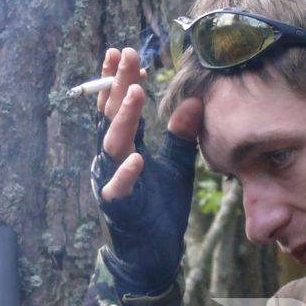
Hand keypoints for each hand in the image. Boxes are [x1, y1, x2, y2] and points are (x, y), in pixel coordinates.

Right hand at [91, 46, 202, 295]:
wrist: (152, 253)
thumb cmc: (160, 208)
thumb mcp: (176, 165)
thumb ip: (180, 135)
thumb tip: (194, 101)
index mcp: (125, 146)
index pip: (120, 105)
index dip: (121, 78)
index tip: (126, 51)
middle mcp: (112, 159)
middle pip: (110, 115)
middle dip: (117, 84)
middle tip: (125, 55)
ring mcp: (111, 181)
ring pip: (111, 145)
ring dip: (123, 118)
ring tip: (135, 92)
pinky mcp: (119, 208)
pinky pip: (118, 189)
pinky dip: (126, 174)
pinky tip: (138, 158)